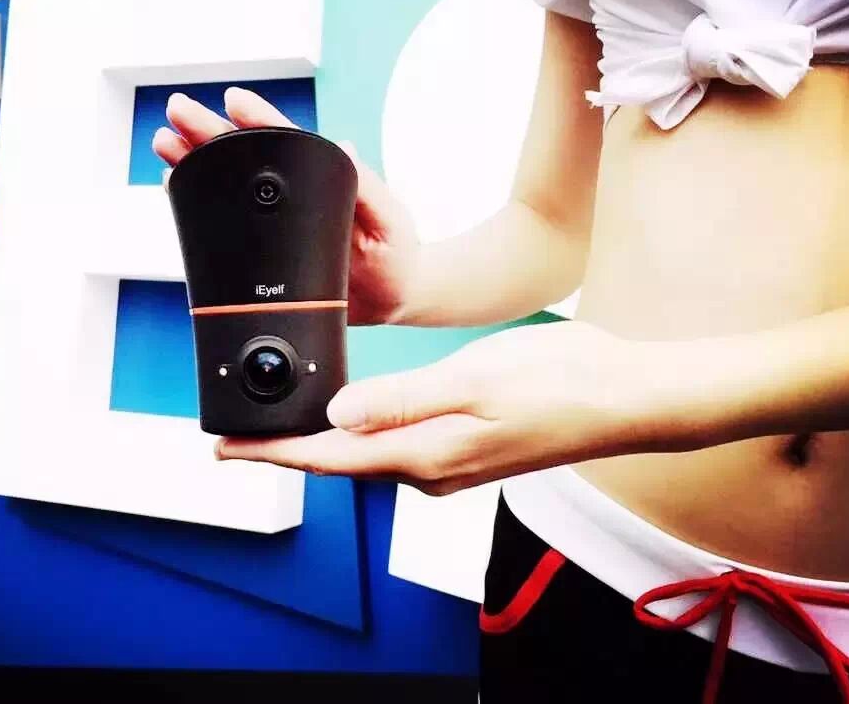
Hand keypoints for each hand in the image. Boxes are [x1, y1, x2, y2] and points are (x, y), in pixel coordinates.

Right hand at [152, 88, 422, 324]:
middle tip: (176, 111)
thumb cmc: (399, 252)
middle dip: (208, 132)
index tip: (233, 101)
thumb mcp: (390, 216)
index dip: (258, 119)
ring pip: (226, 185)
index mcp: (321, 178)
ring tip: (165, 144)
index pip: (284, 141)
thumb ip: (368, 185)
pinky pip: (225, 225)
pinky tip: (175, 187)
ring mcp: (275, 223)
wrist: (394, 298)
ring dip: (194, 162)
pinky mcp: (265, 252)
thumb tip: (346, 146)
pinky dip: (197, 205)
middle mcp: (292, 196)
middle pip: (242, 156)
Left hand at [217, 320, 666, 495]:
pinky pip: (393, 446)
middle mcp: (430, 467)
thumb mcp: (472, 381)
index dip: (272, 454)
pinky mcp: (463, 446)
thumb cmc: (557, 384)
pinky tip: (351, 416)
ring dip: (320, 442)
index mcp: (425, 454)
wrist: (622, 395)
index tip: (225, 448)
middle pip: (338, 463)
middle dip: (286, 451)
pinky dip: (360, 433)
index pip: (328, 459)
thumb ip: (399, 402)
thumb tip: (336, 418)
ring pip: (365, 455)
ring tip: (280, 424)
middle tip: (238, 436)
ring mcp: (448, 460)